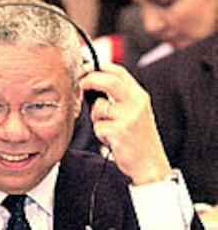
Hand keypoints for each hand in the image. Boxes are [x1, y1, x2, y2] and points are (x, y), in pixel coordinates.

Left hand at [79, 63, 171, 184]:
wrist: (150, 165)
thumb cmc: (138, 138)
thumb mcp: (135, 111)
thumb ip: (119, 96)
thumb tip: (92, 80)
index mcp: (139, 96)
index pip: (119, 72)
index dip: (99, 67)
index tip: (86, 69)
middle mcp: (136, 104)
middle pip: (109, 81)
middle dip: (90, 80)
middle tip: (81, 84)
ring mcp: (128, 118)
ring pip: (99, 107)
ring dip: (96, 118)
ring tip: (108, 127)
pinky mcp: (120, 133)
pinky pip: (98, 127)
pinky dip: (100, 133)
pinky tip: (111, 140)